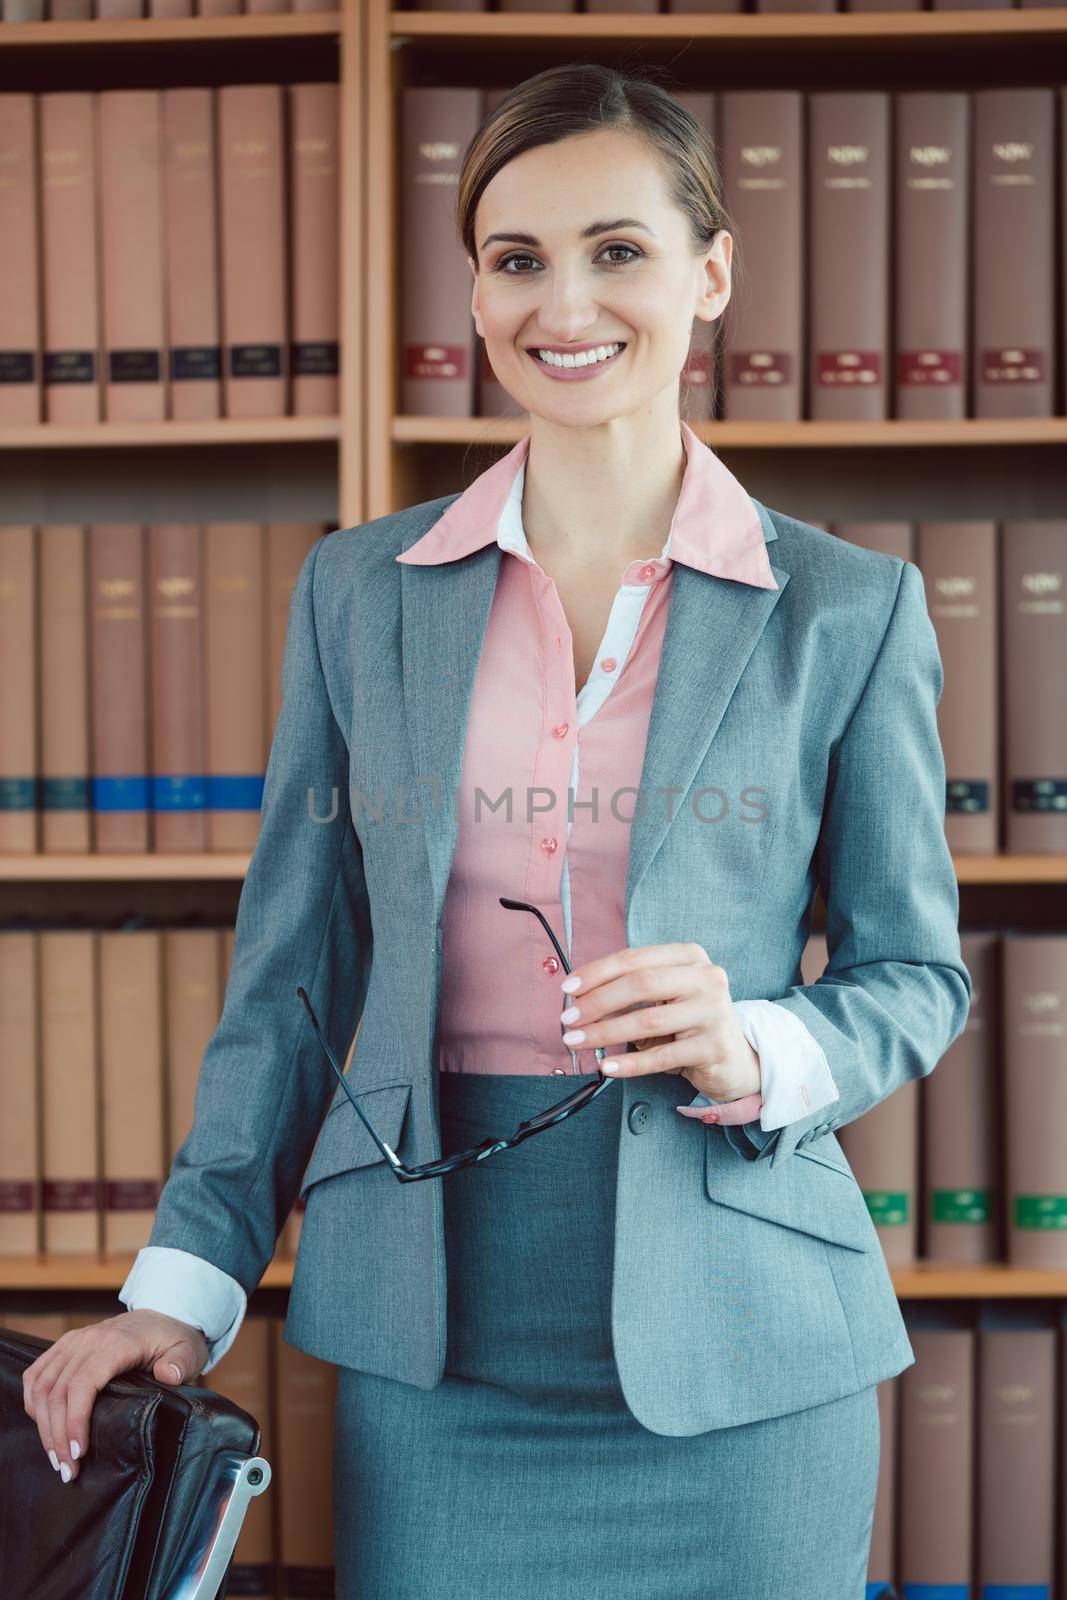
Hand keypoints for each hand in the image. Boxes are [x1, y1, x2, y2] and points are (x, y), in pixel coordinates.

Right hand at [22, 1309, 210, 1483]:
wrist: (161, 1316)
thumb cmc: (173, 1339)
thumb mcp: (188, 1349)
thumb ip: (181, 1363)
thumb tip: (168, 1375)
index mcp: (117, 1342)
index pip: (84, 1382)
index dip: (75, 1420)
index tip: (78, 1452)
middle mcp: (90, 1339)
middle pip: (58, 1390)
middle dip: (57, 1435)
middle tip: (67, 1470)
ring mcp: (74, 1342)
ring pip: (43, 1386)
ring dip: (44, 1426)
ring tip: (56, 1459)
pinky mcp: (65, 1346)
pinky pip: (37, 1374)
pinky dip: (33, 1403)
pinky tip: (42, 1428)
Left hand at [559, 942, 762, 1124]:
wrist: (736, 1058)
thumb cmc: (690, 1023)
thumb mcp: (664, 997)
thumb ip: (630, 991)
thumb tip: (579, 1001)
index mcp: (689, 956)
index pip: (634, 959)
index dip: (596, 973)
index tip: (567, 989)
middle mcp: (706, 977)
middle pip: (640, 984)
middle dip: (597, 1002)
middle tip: (568, 1019)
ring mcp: (714, 1011)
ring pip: (648, 1021)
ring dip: (605, 1033)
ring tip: (578, 1042)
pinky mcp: (714, 1046)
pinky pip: (662, 1056)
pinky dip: (630, 1063)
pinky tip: (608, 1067)